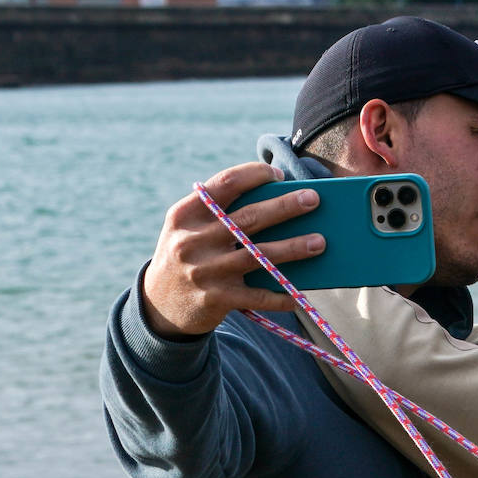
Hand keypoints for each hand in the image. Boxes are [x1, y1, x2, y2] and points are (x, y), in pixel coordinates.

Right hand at [141, 162, 325, 338]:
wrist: (158, 303)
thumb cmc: (189, 254)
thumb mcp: (190, 228)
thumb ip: (220, 212)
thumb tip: (279, 200)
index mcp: (186, 214)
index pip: (225, 184)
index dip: (255, 176)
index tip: (280, 174)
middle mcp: (193, 240)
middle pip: (249, 219)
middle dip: (285, 207)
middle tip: (313, 199)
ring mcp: (205, 271)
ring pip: (259, 256)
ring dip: (293, 248)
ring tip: (320, 242)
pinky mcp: (217, 299)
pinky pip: (258, 296)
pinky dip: (281, 295)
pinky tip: (300, 294)